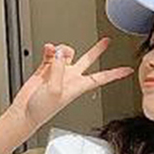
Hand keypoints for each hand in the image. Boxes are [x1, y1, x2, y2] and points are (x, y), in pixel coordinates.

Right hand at [7, 38, 134, 130]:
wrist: (25, 113)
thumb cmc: (41, 110)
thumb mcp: (54, 90)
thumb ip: (59, 69)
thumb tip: (60, 52)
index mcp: (78, 87)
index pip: (102, 78)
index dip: (115, 74)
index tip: (127, 71)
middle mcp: (71, 78)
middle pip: (88, 61)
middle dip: (97, 50)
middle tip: (106, 41)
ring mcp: (59, 73)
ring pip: (67, 52)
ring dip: (62, 49)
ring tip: (55, 53)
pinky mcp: (46, 69)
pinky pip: (52, 52)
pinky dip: (50, 49)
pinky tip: (48, 50)